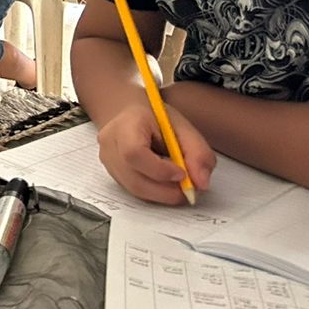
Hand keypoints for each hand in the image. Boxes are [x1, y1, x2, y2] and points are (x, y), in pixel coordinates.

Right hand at [95, 102, 215, 205]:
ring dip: (162, 194)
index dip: (160, 170)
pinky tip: (165, 182)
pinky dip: (154, 192)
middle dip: (166, 191)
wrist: (130, 114)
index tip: (182, 174)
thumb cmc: (156, 118)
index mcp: (126, 125)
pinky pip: (134, 190)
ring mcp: (107, 161)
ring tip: (178, 185)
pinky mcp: (112, 173)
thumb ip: (198, 153)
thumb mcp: (183, 127)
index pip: (134, 153)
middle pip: (134, 179)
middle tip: (188, 189)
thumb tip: (201, 184)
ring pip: (134, 189)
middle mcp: (110, 144)